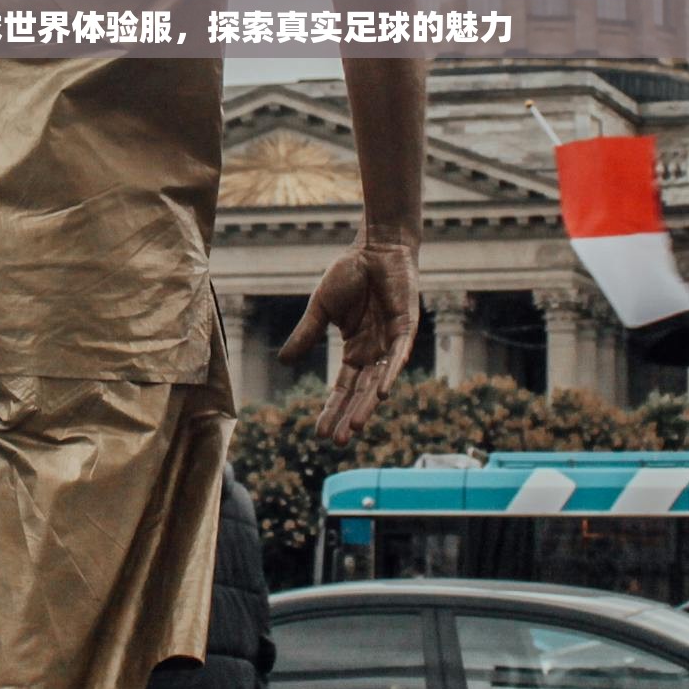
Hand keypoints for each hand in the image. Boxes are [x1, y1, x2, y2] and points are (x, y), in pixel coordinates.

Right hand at [282, 236, 418, 442]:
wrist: (376, 247)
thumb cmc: (350, 273)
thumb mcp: (321, 308)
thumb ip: (306, 334)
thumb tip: (282, 362)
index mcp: (355, 348)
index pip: (343, 387)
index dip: (332, 409)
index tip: (319, 433)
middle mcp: (375, 351)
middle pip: (360, 391)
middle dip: (348, 416)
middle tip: (337, 442)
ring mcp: (391, 341)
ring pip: (379, 381)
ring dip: (367, 404)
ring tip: (355, 427)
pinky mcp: (406, 327)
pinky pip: (399, 355)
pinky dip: (390, 373)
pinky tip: (381, 393)